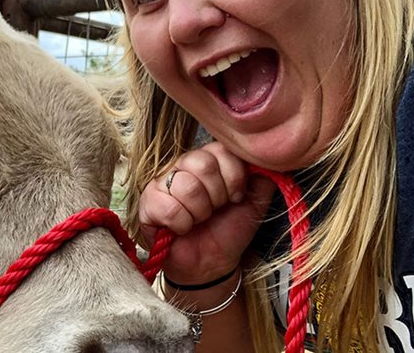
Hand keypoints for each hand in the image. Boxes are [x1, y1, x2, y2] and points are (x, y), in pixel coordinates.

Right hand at [139, 142, 275, 283]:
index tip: (235, 198)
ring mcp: (163, 181)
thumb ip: (262, 177)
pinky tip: (182, 228)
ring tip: (198, 220)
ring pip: (186, 186)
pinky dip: (182, 223)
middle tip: (214, 210)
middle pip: (203, 164)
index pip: (221, 150)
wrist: (210, 262)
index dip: (233, 178)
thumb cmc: (227, 231)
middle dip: (216, 196)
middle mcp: (184, 164)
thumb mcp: (254, 202)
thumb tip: (265, 159)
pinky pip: (168, 206)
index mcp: (209, 159)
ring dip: (199, 212)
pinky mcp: (148, 202)